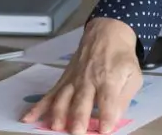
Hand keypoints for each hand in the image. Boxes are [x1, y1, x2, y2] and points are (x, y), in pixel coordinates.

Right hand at [20, 17, 142, 133]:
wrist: (106, 35)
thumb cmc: (121, 58)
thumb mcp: (133, 75)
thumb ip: (124, 97)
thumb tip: (115, 117)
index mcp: (109, 79)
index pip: (107, 100)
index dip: (106, 115)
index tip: (105, 130)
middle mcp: (89, 80)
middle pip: (81, 101)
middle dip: (78, 117)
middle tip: (76, 132)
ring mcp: (74, 80)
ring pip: (63, 98)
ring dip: (58, 113)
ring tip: (56, 127)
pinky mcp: (64, 80)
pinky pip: (49, 95)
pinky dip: (38, 107)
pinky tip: (28, 118)